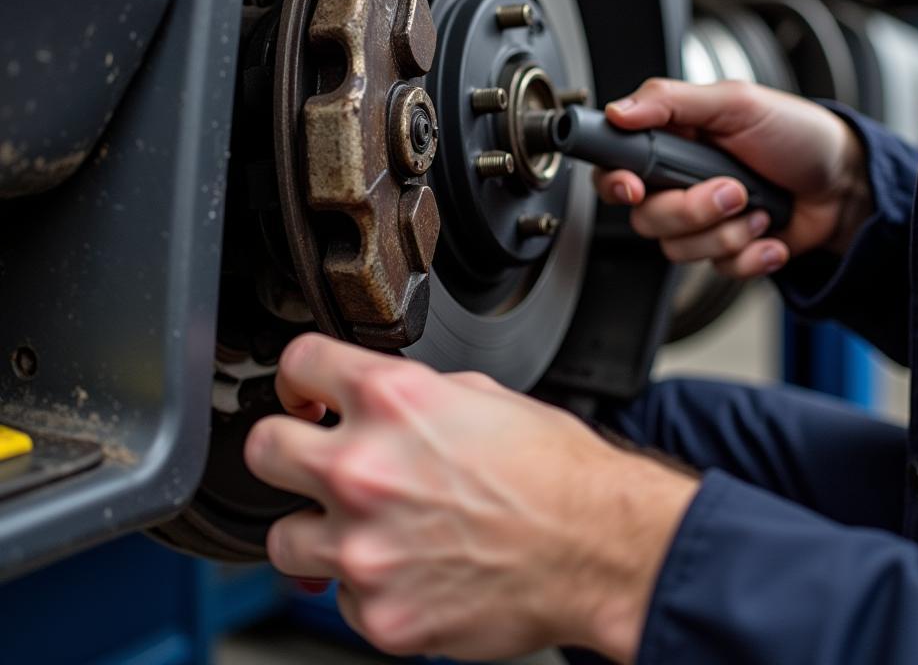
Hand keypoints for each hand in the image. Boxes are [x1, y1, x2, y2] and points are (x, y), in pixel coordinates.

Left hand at [244, 334, 696, 661]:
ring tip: (366, 527)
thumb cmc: (552, 470)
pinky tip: (411, 567)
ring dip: (317, 529)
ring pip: (283, 537)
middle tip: (312, 458)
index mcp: (393, 400)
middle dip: (285, 448)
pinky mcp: (378, 614)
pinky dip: (366, 583)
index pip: (299, 362)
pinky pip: (339, 595)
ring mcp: (364, 547)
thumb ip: (408, 395)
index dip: (299, 375)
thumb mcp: (481, 394)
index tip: (304, 392)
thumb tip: (371, 403)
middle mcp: (365, 469)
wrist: (596, 545)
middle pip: (262, 449)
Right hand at [593, 79, 872, 277]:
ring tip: (759, 205)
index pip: (615, 168)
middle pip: (646, 218)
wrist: (846, 184)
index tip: (635, 188)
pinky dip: (752, 253)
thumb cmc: (795, 134)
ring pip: (679, 248)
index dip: (617, 184)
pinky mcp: (725, 252)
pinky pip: (718, 268)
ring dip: (729, 231)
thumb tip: (619, 112)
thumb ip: (671, 101)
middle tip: (733, 188)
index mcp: (671, 143)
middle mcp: (677, 185)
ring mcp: (700, 222)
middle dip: (693, 209)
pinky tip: (771, 230)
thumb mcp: (736, 102)